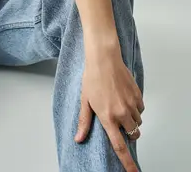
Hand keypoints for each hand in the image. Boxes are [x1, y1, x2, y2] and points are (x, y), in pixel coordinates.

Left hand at [75, 55, 144, 171]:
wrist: (104, 58)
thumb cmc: (92, 77)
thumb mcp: (85, 101)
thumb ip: (84, 122)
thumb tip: (79, 139)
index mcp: (107, 117)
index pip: (119, 146)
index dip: (127, 163)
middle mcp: (122, 113)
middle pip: (133, 134)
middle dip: (128, 132)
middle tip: (118, 120)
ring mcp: (131, 104)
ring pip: (138, 121)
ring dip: (131, 119)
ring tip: (119, 104)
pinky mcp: (138, 95)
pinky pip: (141, 108)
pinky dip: (136, 107)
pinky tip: (125, 97)